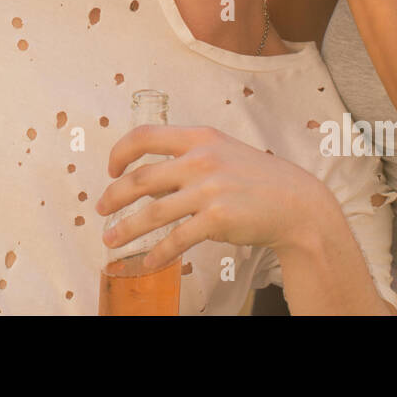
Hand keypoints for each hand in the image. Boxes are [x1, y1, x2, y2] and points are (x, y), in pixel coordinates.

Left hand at [95, 125, 328, 271]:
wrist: (297, 203)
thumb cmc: (257, 178)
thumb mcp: (223, 153)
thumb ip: (187, 161)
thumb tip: (149, 181)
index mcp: (200, 137)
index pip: (145, 135)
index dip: (121, 151)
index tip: (111, 168)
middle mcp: (201, 160)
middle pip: (141, 178)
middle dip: (113, 196)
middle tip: (99, 209)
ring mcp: (209, 190)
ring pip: (152, 212)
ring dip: (125, 228)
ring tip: (110, 239)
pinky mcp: (217, 219)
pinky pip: (176, 239)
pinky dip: (158, 252)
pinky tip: (148, 261)